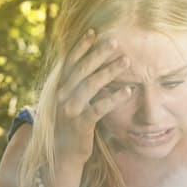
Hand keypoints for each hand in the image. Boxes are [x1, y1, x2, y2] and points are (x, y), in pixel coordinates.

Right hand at [54, 30, 133, 166]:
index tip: (94, 32)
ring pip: (90, 86)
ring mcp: (70, 110)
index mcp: (59, 88)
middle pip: (81, 70)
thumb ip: (76, 84)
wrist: (62, 154)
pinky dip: (114, 98)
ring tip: (126, 61)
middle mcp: (61, 96)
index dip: (81, 46)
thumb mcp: (70, 101)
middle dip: (98, 54)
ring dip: (109, 72)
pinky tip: (128, 90)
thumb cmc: (71, 125)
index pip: (69, 62)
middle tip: (115, 42)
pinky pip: (99, 108)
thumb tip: (91, 64)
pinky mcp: (81, 124)